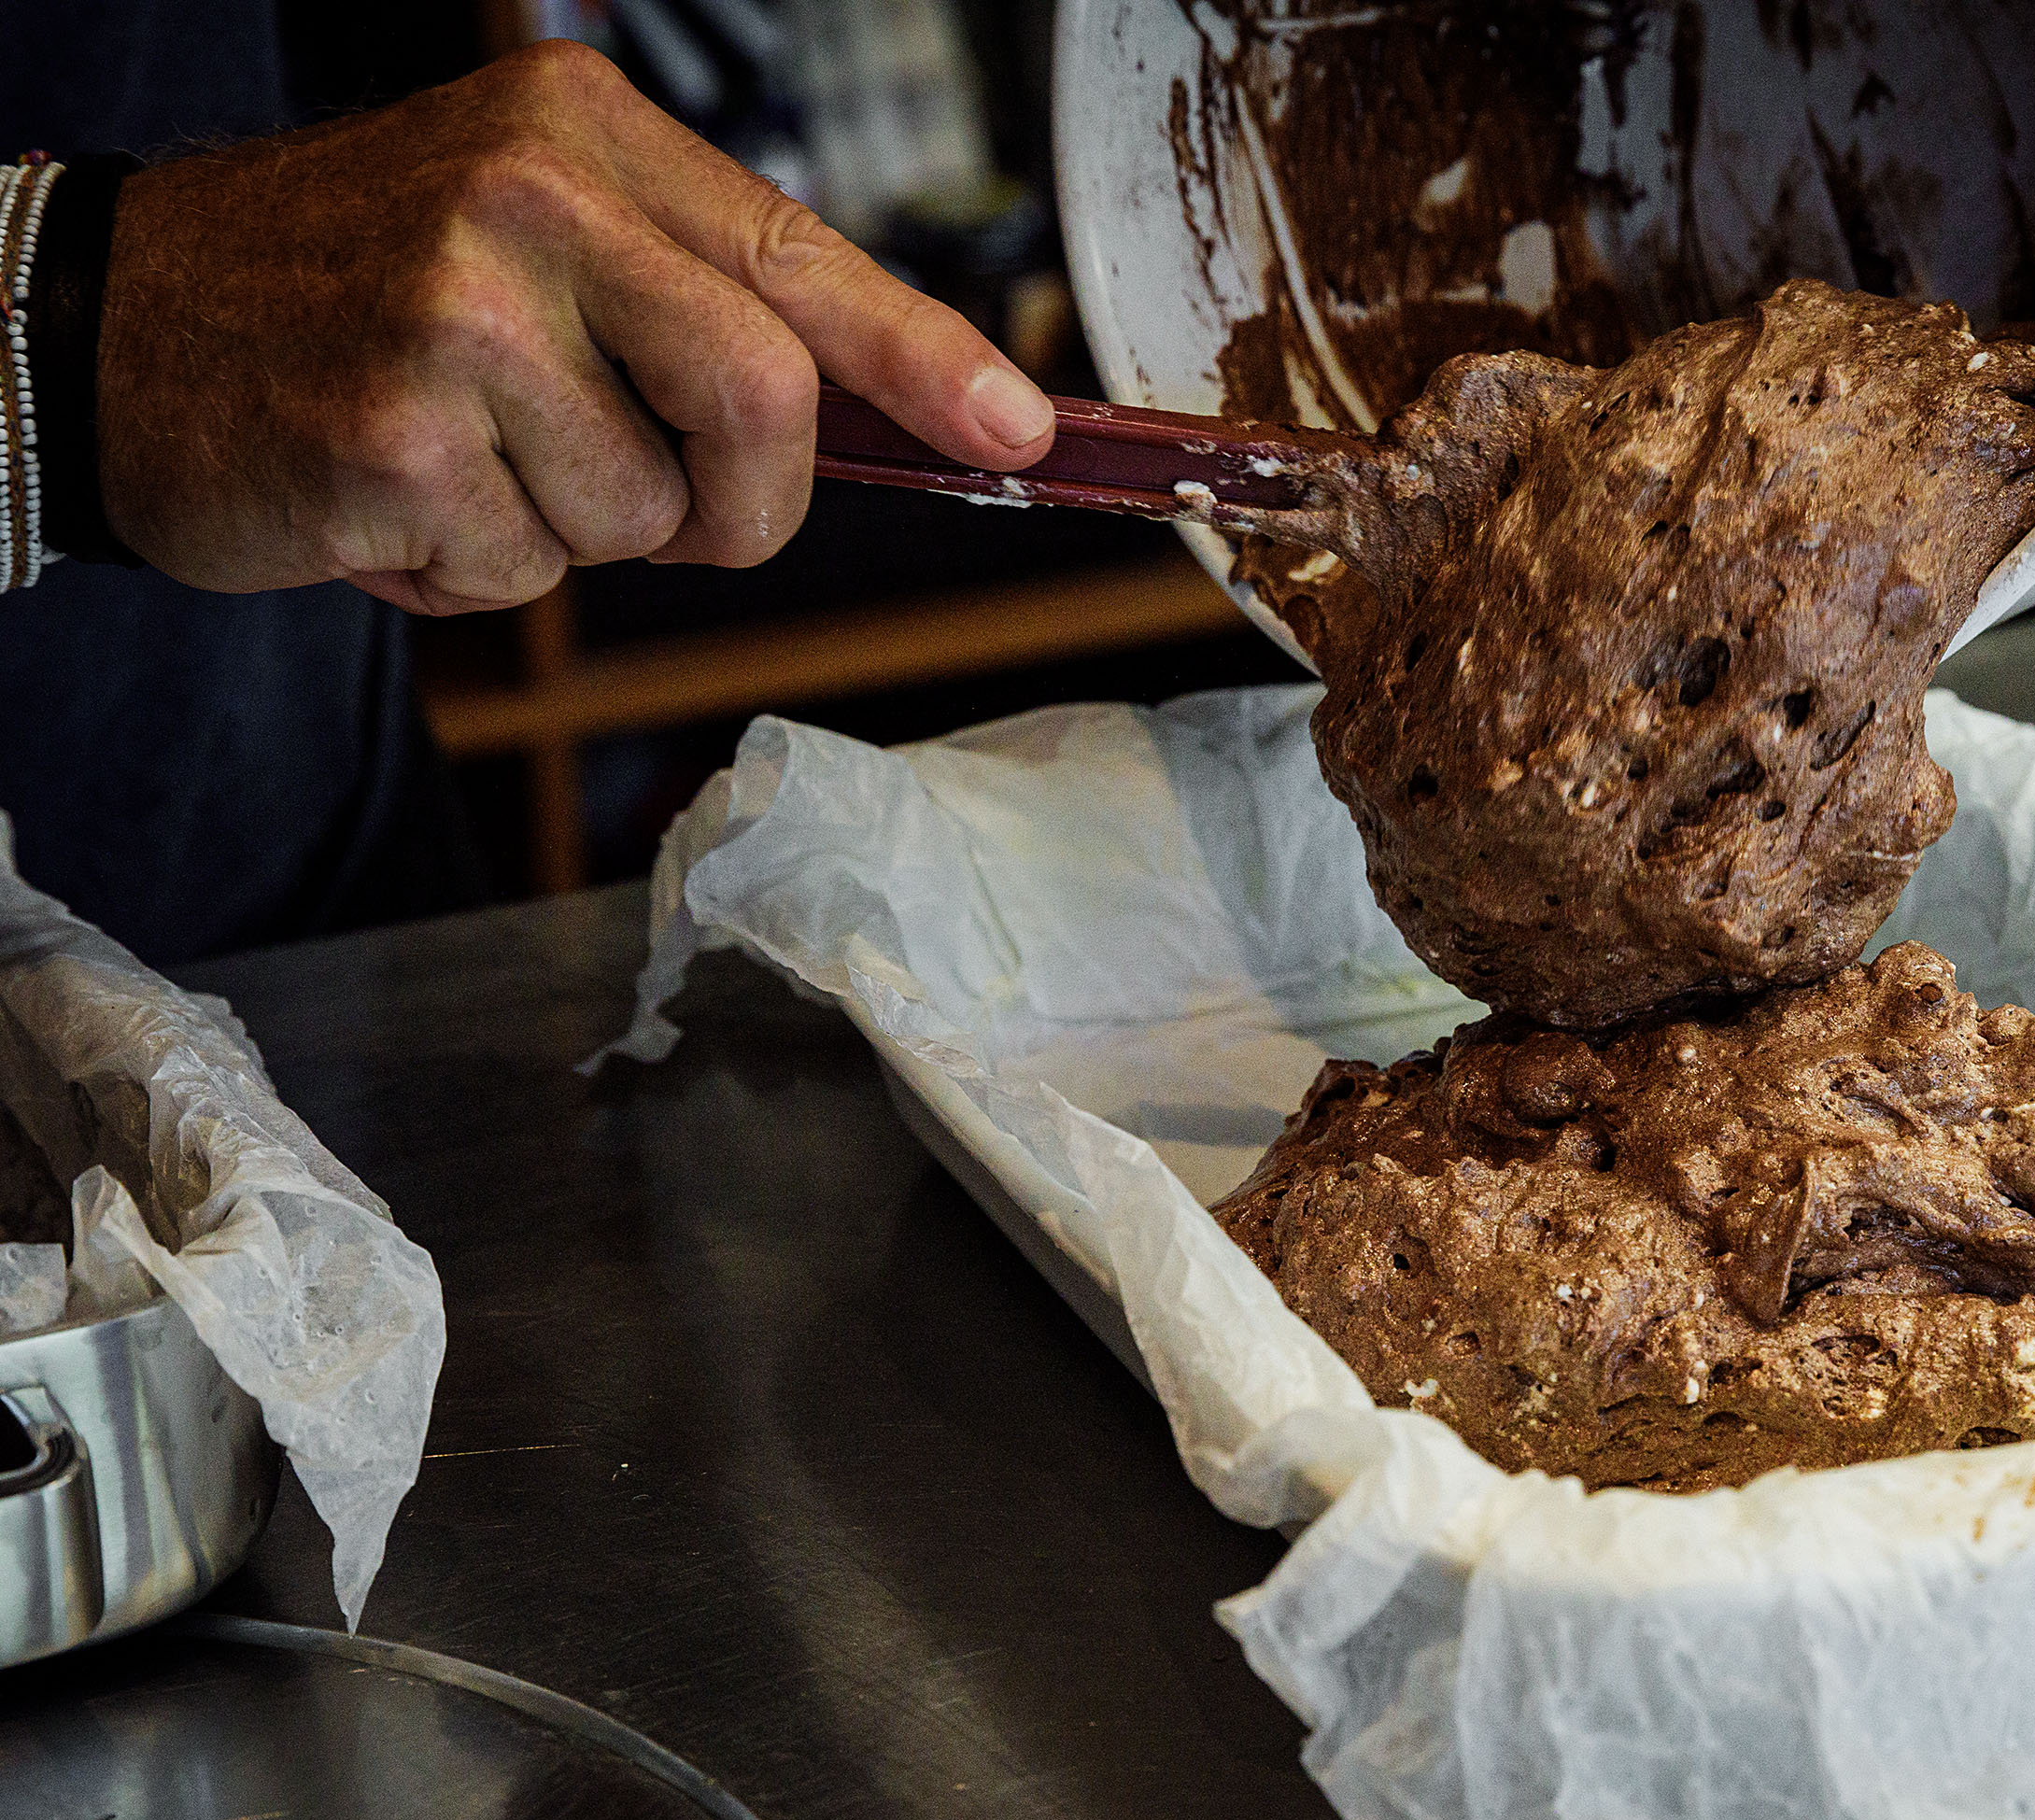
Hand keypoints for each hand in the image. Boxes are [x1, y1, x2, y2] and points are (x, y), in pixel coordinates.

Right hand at [94, 39, 1056, 613]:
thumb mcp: (538, 244)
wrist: (121, 325)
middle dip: (743, 505)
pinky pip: (529, 573)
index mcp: (586, 135)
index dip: (924, 361)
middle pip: (764, 402)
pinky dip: (474, 573)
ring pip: (647, 516)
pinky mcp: (391, 431)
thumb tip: (902, 419)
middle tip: (668, 508)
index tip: (1015, 432)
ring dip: (573, 532)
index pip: (802, 258)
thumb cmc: (363, 297)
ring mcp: (456, 311)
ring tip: (467, 460)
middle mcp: (529, 197)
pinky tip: (394, 494)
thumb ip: (704, 311)